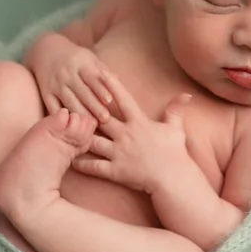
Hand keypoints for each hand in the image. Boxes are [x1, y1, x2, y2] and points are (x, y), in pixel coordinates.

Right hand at [33, 36, 115, 122]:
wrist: (46, 51)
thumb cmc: (75, 58)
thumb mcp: (89, 57)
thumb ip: (103, 70)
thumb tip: (118, 82)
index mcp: (80, 63)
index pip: (91, 77)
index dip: (100, 89)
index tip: (109, 100)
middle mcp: (67, 73)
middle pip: (81, 91)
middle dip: (94, 105)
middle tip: (105, 118)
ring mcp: (55, 84)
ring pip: (69, 101)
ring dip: (80, 114)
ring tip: (92, 126)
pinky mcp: (46, 93)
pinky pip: (53, 107)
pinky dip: (62, 116)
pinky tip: (71, 125)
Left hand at [72, 70, 191, 193]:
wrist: (174, 179)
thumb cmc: (175, 153)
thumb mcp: (176, 128)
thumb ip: (175, 110)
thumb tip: (186, 94)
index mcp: (139, 122)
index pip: (123, 99)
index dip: (111, 84)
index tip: (99, 72)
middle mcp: (125, 135)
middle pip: (101, 118)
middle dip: (86, 109)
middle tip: (71, 98)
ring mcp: (118, 153)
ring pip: (93, 141)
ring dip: (79, 135)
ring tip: (64, 129)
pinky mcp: (115, 171)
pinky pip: (94, 167)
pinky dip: (81, 163)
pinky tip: (70, 159)